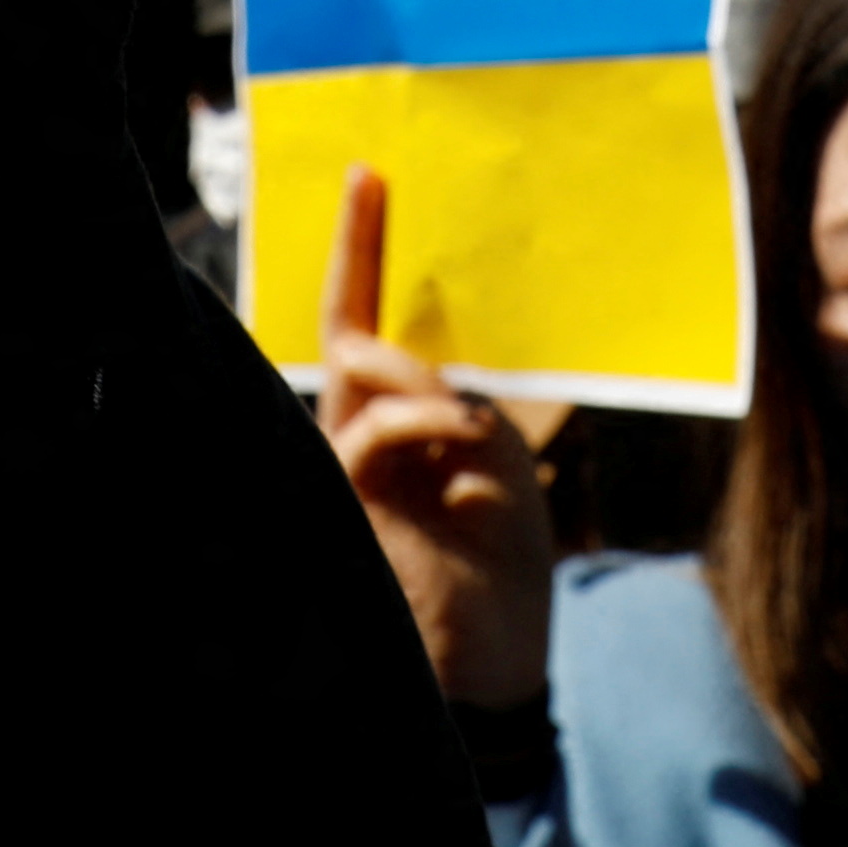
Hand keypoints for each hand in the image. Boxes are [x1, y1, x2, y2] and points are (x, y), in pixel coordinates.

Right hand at [316, 165, 554, 707]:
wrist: (497, 673)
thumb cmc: (502, 575)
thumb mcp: (500, 469)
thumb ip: (454, 409)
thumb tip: (410, 379)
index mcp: (400, 428)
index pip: (365, 326)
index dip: (363, 249)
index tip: (368, 173)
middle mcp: (360, 442)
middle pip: (345, 335)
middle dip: (367, 268)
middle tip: (385, 220)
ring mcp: (347, 474)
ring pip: (357, 374)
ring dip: (422, 381)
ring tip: (470, 428)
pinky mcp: (346, 507)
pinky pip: (369, 431)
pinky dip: (421, 419)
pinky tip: (462, 439)